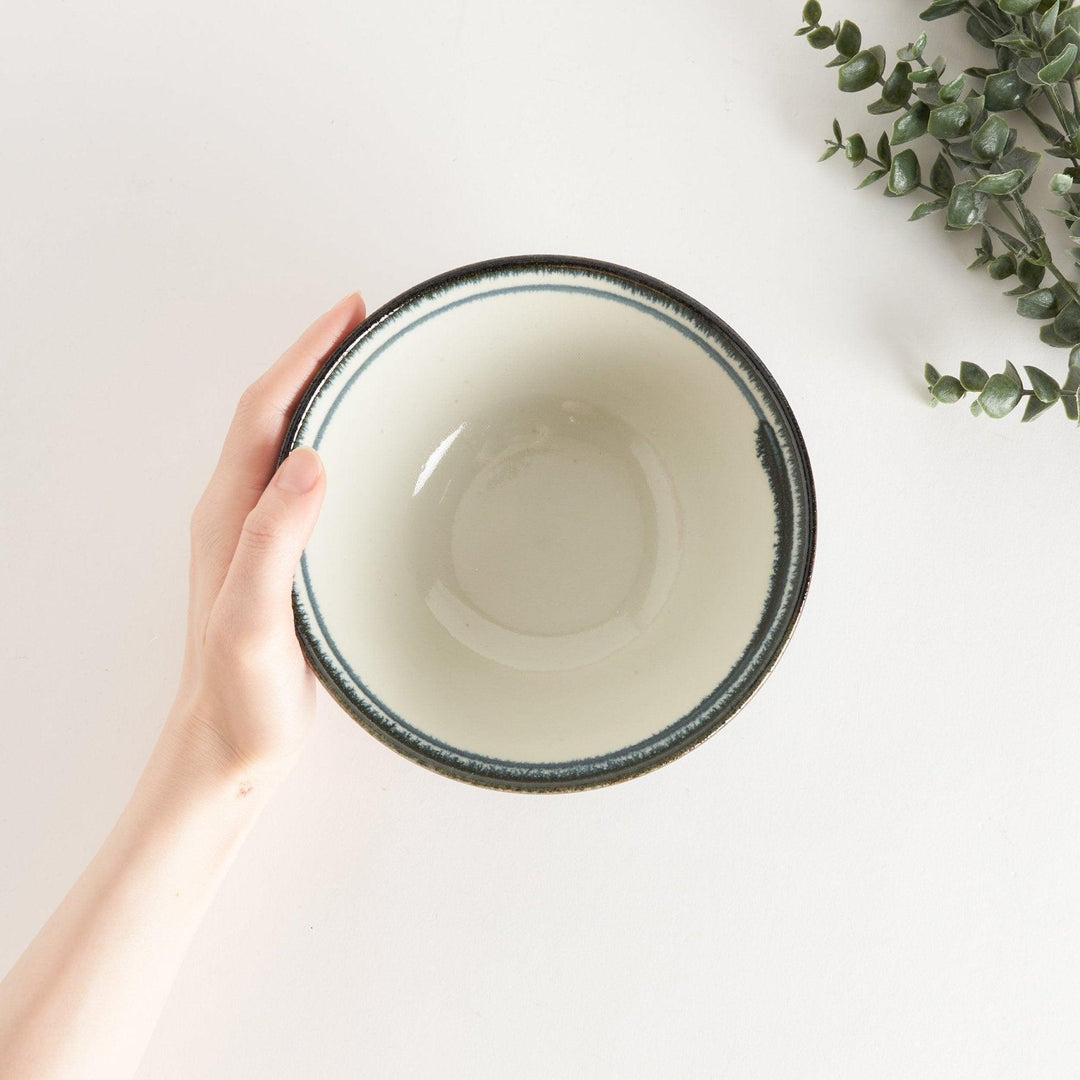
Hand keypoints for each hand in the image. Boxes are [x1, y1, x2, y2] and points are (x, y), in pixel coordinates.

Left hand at [167, 292, 366, 781]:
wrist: (229, 747)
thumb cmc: (238, 695)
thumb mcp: (252, 618)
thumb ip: (273, 540)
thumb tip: (310, 460)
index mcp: (229, 515)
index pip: (265, 411)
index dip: (304, 355)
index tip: (347, 314)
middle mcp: (241, 515)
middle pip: (275, 413)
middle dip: (317, 359)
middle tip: (366, 325)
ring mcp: (263, 537)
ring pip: (292, 443)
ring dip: (326, 397)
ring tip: (371, 370)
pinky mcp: (288, 561)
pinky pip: (309, 483)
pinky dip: (340, 446)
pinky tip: (368, 455)